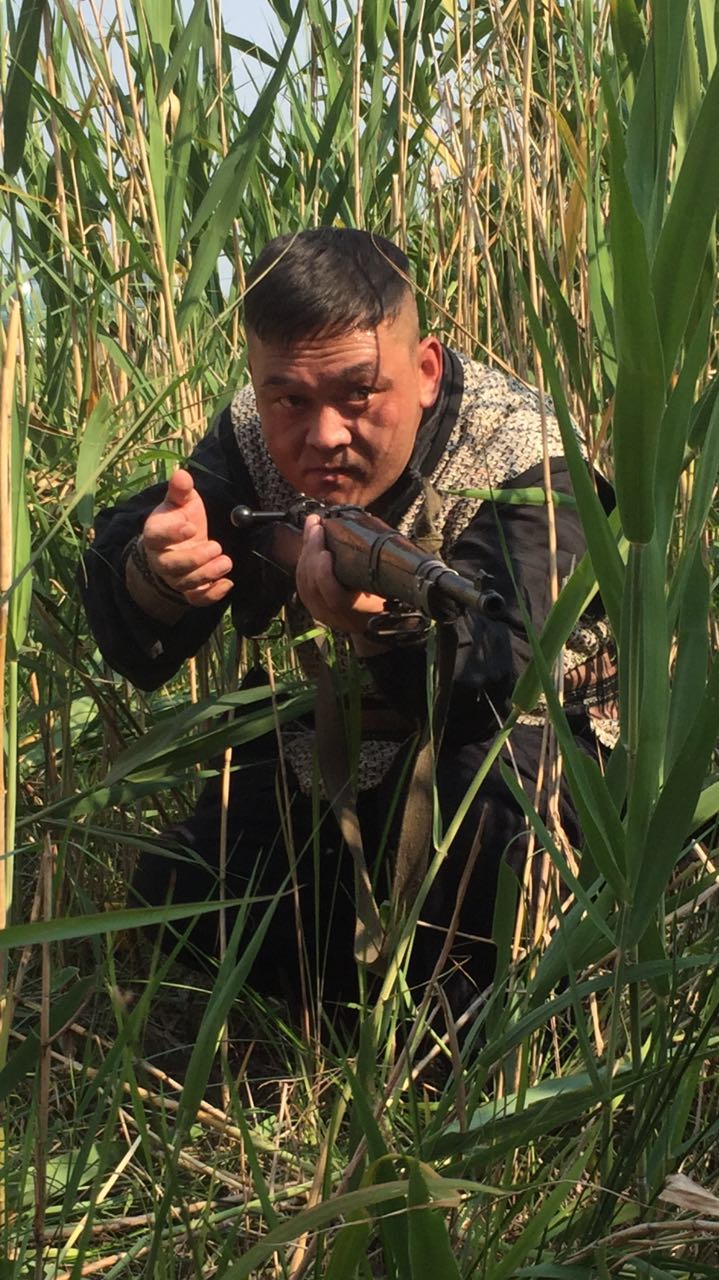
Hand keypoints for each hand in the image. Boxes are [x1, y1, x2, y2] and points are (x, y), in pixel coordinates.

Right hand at [141, 469, 233, 606]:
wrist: (177, 545)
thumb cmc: (179, 519)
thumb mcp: (180, 502)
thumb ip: (180, 490)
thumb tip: (182, 473)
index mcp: (155, 535)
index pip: (157, 537)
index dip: (171, 534)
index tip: (190, 526)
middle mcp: (162, 559)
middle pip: (171, 566)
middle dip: (195, 559)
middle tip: (217, 548)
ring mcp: (175, 577)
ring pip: (185, 583)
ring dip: (207, 575)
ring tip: (226, 562)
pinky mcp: (189, 590)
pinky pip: (196, 599)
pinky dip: (212, 596)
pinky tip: (228, 584)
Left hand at [295, 514, 385, 636]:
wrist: (375, 626)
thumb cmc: (385, 601)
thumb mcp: (387, 586)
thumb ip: (378, 563)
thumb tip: (373, 527)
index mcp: (352, 611)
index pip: (331, 594)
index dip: (324, 574)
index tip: (326, 552)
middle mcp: (331, 613)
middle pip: (312, 582)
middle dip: (312, 550)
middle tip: (317, 526)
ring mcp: (318, 610)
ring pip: (304, 578)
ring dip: (306, 549)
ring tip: (312, 526)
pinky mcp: (310, 604)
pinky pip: (301, 579)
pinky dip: (304, 557)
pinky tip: (308, 541)